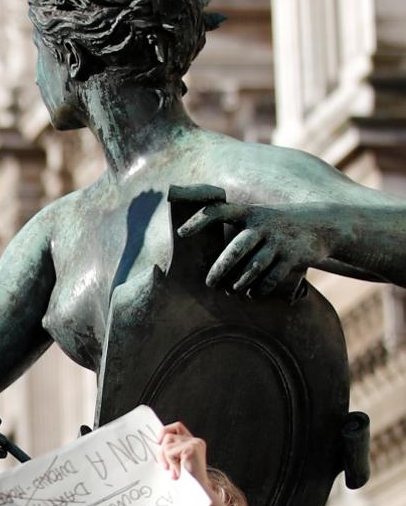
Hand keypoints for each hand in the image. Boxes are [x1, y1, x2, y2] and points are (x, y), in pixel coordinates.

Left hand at [156, 422, 208, 488]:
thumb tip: (156, 444)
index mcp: (193, 443)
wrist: (198, 491)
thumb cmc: (187, 480)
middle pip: (167, 436)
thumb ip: (171, 452)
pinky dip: (170, 463)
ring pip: (166, 445)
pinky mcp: (191, 449)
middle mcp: (195, 441)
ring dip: (166, 460)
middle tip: (165, 467)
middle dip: (161, 452)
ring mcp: (194, 444)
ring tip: (175, 471)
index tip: (157, 441)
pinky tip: (177, 471)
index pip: (177, 427)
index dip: (165, 430)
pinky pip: (169, 452)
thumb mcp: (177, 462)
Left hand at [177, 197, 331, 296]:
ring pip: (253, 268)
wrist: (325, 224)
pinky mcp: (295, 255)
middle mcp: (264, 225)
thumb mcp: (259, 216)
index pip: (219, 211)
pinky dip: (259, 289)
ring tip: (231, 290)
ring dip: (239, 283)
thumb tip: (208, 252)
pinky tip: (252, 294)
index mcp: (250, 213)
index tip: (180, 233)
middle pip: (235, 250)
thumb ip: (236, 227)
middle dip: (219, 270)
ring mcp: (280, 240)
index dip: (199, 220)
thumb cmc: (280, 224)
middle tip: (209, 284)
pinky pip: (272, 278)